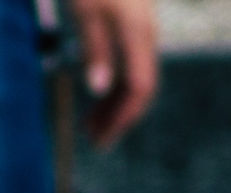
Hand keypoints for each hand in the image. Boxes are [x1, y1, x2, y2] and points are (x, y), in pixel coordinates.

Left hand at [68, 0, 158, 148]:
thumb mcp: (86, 10)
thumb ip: (95, 48)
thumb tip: (98, 89)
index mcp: (138, 35)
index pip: (140, 88)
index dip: (122, 116)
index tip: (101, 138)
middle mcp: (145, 36)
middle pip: (139, 89)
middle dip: (118, 118)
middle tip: (94, 141)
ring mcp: (139, 30)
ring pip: (133, 78)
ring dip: (113, 104)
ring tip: (89, 125)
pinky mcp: (130, 24)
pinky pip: (127, 65)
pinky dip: (113, 85)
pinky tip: (98, 96)